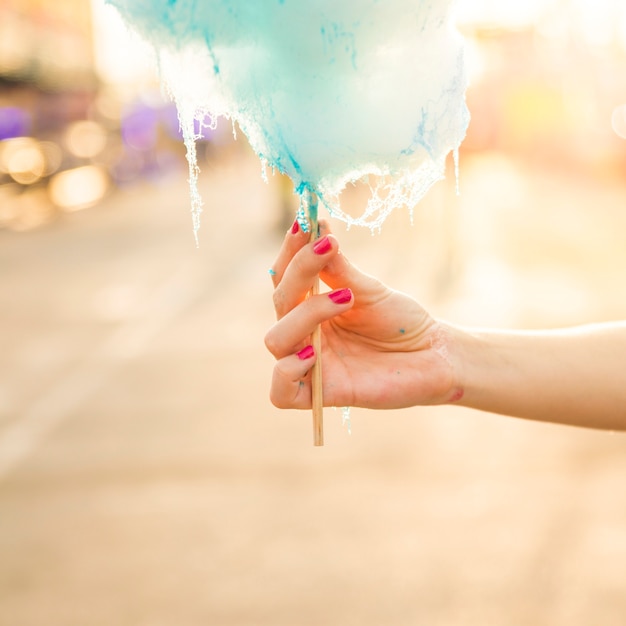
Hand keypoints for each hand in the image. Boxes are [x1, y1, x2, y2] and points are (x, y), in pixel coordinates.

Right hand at [264, 221, 460, 409]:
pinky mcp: (323, 394)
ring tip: (345, 298)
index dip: (290, 251)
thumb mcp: (369, 289)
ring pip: (276, 340)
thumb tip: (317, 227)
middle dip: (300, 273)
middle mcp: (306, 334)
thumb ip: (338, 268)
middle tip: (330, 250)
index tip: (305, 221)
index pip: (285, 278)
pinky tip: (313, 353)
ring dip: (305, 314)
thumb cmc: (402, 321)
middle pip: (280, 303)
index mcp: (312, 307)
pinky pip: (280, 393)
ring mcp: (311, 364)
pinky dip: (287, 370)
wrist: (436, 355)